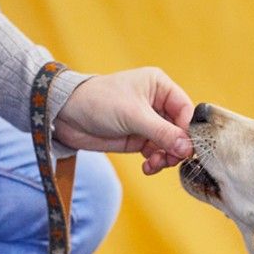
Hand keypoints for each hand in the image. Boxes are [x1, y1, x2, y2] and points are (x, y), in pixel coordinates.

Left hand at [54, 67, 194, 174]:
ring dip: (165, 157)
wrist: (65, 115)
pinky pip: (156, 153)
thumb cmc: (98, 102)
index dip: (188, 131)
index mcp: (160, 86)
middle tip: (169, 160)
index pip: (186, 110)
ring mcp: (148, 122)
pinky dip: (155, 162)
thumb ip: (163, 133)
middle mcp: (157, 103)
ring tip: (155, 164)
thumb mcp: (134, 116)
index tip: (187, 149)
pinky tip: (148, 166)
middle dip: (176, 147)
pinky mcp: (138, 138)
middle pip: (180, 130)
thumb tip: (188, 149)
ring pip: (169, 144)